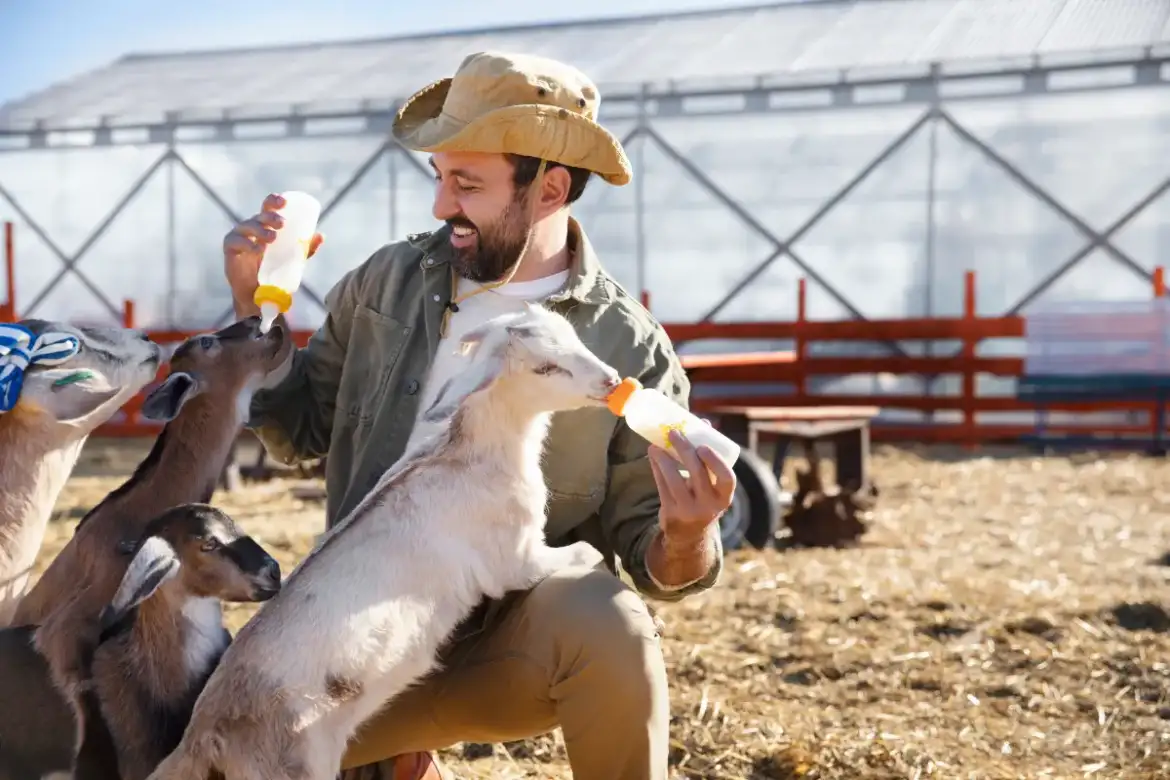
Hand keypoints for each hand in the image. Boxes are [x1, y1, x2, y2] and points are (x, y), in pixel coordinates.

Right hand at [224, 193, 323, 317]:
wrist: (257, 294)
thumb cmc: (274, 271)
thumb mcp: (292, 259)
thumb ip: (306, 248)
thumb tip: (322, 235)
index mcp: (266, 225)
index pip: (268, 207)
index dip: (274, 201)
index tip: (284, 202)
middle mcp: (251, 228)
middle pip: (260, 215)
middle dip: (270, 216)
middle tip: (282, 223)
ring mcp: (239, 237)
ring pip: (248, 227)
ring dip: (260, 230)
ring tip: (272, 238)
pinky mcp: (230, 249)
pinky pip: (236, 242)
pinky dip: (247, 245)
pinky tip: (258, 250)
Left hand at [647, 427, 735, 547]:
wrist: (689, 535)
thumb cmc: (702, 498)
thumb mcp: (711, 485)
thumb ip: (708, 457)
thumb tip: (702, 422)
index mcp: (724, 496)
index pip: (727, 478)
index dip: (715, 462)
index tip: (703, 446)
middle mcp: (709, 506)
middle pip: (697, 474)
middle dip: (685, 450)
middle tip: (674, 433)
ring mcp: (689, 511)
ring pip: (674, 480)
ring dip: (664, 459)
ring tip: (656, 445)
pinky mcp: (671, 514)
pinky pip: (662, 487)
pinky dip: (657, 469)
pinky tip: (654, 456)